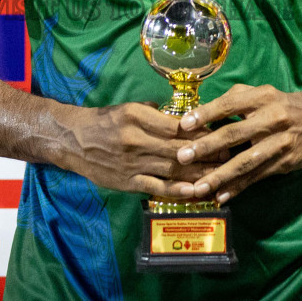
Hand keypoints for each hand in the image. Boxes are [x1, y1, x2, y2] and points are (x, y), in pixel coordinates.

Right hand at [53, 101, 219, 198]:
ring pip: (172, 169)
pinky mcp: (128, 181)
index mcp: (137, 116)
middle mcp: (136, 139)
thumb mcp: (127, 107)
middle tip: (229, 155)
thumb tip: (179, 117)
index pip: (177, 126)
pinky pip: (156, 187)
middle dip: (207, 153)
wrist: (72, 140)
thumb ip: (154, 112)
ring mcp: (132, 163)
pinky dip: (176, 191)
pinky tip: (194, 192)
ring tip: (220, 176)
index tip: (220, 133)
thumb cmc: (103, 121)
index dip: (201, 132)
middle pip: (179, 148)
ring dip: (198, 174)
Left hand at [174, 84, 301, 203]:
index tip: (184, 124)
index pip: (230, 104)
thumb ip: (234, 99)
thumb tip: (200, 111)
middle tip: (182, 157)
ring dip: (221, 175)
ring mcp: (279, 143)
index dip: (207, 113)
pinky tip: (222, 196)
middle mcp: (271, 119)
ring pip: (246, 161)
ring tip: (199, 187)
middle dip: (207, 146)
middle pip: (235, 133)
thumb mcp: (261, 93)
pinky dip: (239, 187)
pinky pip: (257, 176)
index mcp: (262, 98)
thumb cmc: (281, 105)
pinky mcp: (285, 163)